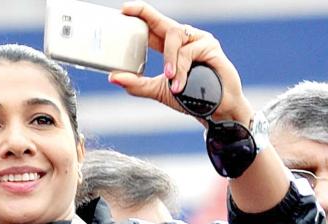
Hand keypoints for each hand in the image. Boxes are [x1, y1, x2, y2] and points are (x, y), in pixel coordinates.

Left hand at [108, 0, 252, 125]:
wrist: (215, 110)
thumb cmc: (188, 97)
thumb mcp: (156, 90)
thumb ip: (135, 84)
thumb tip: (112, 77)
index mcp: (171, 47)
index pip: (153, 27)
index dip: (139, 15)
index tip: (123, 10)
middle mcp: (184, 39)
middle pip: (163, 21)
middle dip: (144, 13)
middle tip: (127, 10)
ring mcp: (198, 40)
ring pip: (174, 36)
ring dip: (169, 59)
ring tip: (169, 79)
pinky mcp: (210, 45)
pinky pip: (188, 51)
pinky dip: (181, 69)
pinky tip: (179, 84)